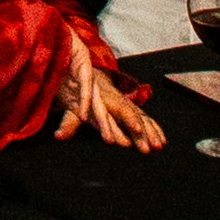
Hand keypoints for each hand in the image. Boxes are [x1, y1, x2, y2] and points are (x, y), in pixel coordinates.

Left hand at [61, 33, 163, 150]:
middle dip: (142, 132)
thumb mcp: (70, 106)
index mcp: (105, 96)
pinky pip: (145, 118)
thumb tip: (58, 137)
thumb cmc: (76, 90)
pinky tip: (161, 141)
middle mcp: (118, 98)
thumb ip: (68, 123)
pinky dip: (154, 128)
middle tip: (148, 149)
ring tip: (159, 147)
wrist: (84, 70)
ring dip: (152, 132)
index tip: (137, 130)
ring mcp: (126, 102)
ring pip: (142, 116)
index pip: (120, 108)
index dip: (129, 119)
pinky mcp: (130, 108)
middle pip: (134, 115)